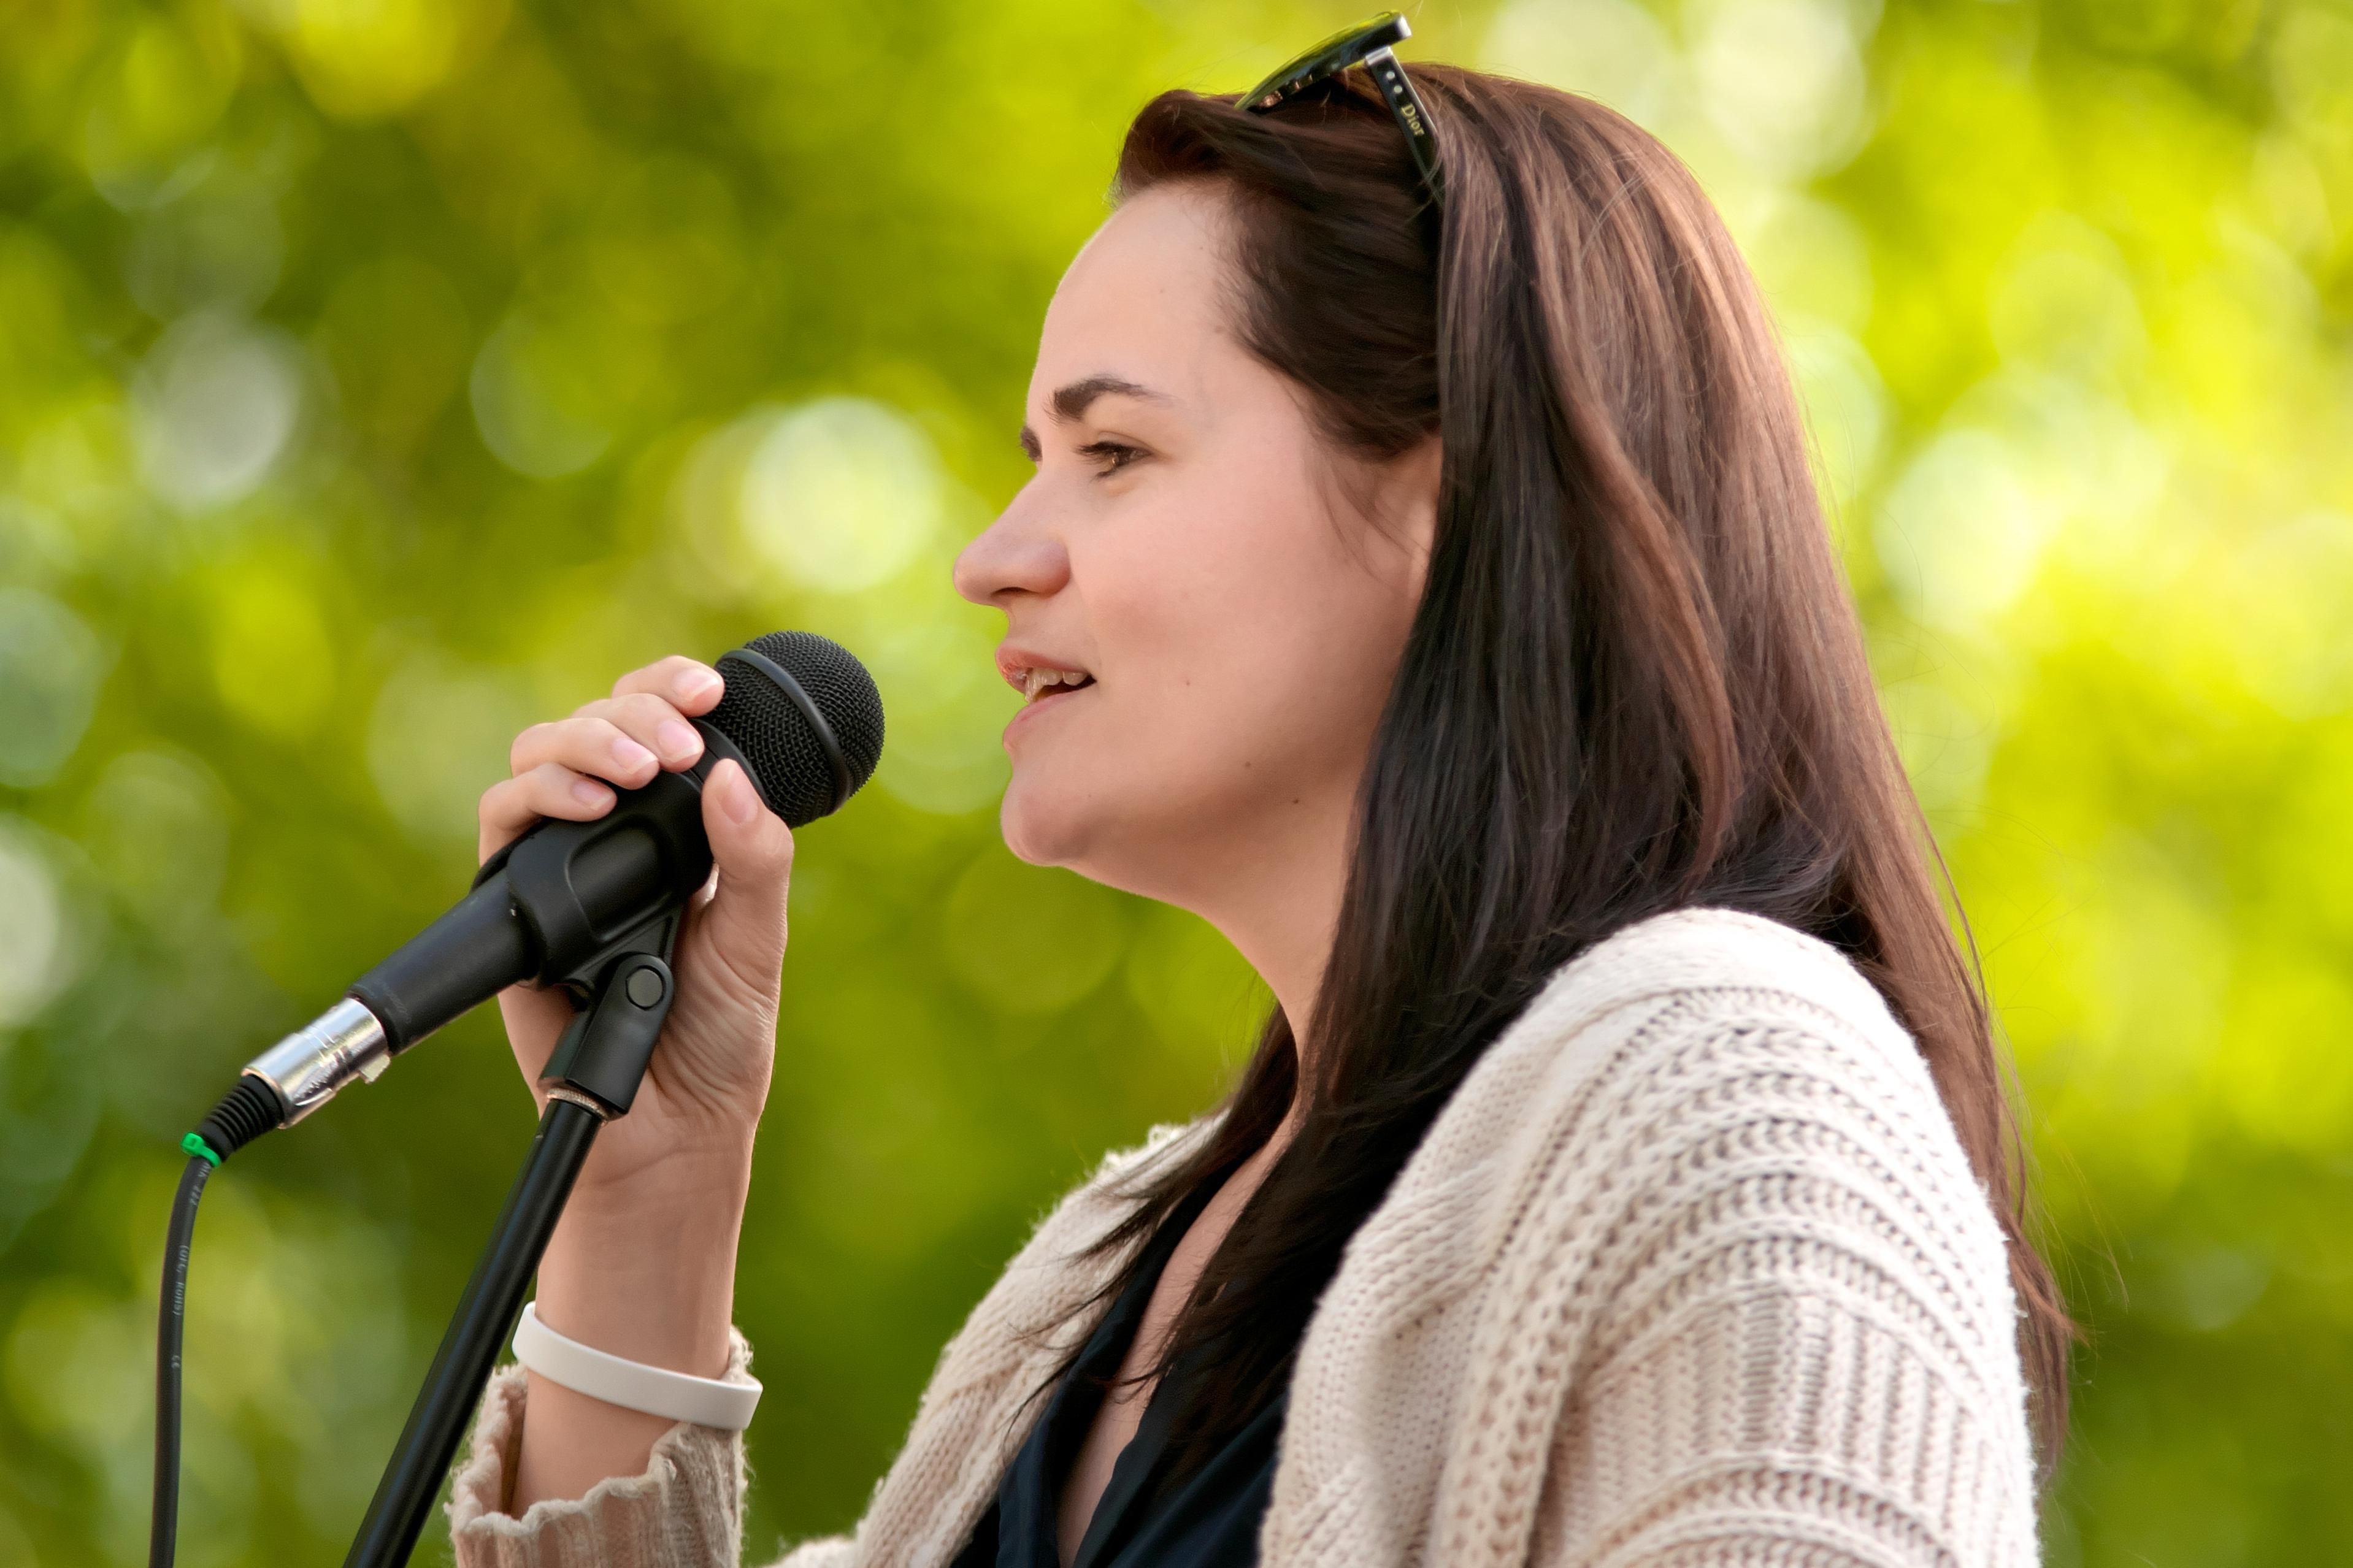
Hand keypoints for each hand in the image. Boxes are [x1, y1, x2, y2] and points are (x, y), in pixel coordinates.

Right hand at [477, 655, 790, 1507]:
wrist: (668, 1128)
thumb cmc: (717, 1038)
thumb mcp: (756, 941)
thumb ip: (753, 861)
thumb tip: (731, 776)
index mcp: (677, 830)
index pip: (662, 728)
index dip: (671, 690)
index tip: (710, 688)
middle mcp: (611, 835)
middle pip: (593, 726)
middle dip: (631, 713)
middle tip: (677, 741)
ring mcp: (559, 866)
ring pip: (538, 760)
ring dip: (583, 744)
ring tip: (634, 772)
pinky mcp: (516, 907)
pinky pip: (501, 830)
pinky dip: (537, 801)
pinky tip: (582, 804)